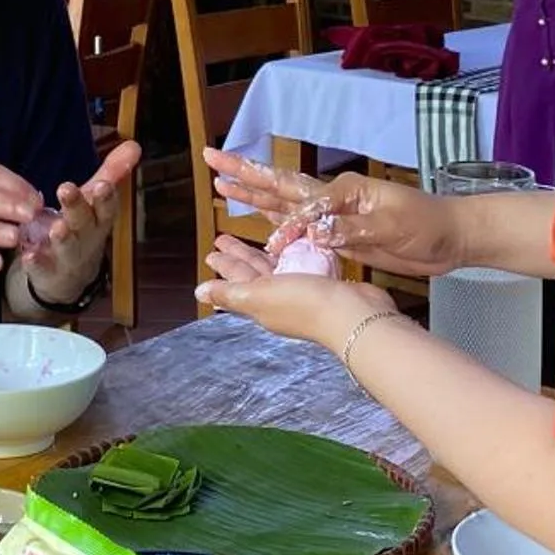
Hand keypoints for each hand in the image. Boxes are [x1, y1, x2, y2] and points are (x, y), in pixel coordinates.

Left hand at [27, 138, 141, 306]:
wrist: (70, 278)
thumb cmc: (84, 229)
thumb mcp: (96, 201)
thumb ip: (112, 173)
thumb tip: (135, 144)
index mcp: (99, 218)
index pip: (106, 206)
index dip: (106, 197)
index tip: (102, 184)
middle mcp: (86, 237)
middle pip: (84, 221)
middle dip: (77, 206)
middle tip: (66, 188)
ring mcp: (67, 256)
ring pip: (67, 246)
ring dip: (63, 236)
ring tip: (57, 226)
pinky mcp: (47, 271)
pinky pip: (42, 267)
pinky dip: (36, 261)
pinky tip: (28, 254)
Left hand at [197, 233, 397, 347]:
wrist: (355, 315)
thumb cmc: (306, 305)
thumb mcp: (260, 295)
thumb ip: (230, 293)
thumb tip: (198, 293)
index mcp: (260, 304)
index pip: (236, 281)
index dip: (223, 267)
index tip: (211, 252)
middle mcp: (278, 300)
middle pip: (252, 274)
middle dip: (238, 258)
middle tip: (223, 240)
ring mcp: (300, 294)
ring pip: (274, 270)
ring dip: (259, 256)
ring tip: (251, 241)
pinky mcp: (321, 285)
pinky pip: (298, 267)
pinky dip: (289, 257)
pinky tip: (290, 248)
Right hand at [205, 148, 463, 278]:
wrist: (450, 236)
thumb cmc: (428, 224)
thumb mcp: (393, 224)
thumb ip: (354, 228)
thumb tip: (316, 233)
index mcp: (344, 190)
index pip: (304, 206)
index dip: (286, 228)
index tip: (274, 251)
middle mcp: (332, 197)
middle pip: (280, 185)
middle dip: (245, 173)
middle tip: (211, 157)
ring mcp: (334, 214)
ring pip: (283, 202)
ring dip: (252, 194)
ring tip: (221, 184)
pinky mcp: (338, 232)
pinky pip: (298, 226)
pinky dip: (275, 222)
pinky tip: (257, 219)